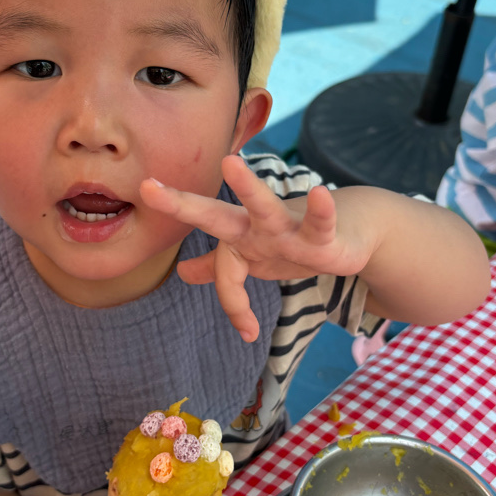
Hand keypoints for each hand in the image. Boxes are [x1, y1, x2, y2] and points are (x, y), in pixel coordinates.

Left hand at [140, 154, 374, 341]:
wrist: (348, 227)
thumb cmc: (292, 241)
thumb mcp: (252, 258)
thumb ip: (217, 266)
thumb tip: (183, 273)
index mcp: (237, 236)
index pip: (221, 272)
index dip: (234, 304)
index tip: (249, 332)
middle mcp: (256, 226)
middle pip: (214, 216)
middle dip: (181, 205)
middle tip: (147, 189)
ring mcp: (287, 225)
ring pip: (263, 205)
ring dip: (247, 187)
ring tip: (229, 163)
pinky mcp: (321, 232)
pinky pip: (318, 222)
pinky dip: (320, 211)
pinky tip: (320, 194)